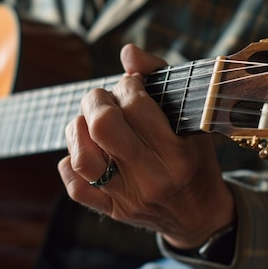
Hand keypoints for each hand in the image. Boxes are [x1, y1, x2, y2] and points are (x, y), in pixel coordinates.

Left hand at [58, 44, 234, 248]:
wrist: (198, 216)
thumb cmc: (196, 160)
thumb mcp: (191, 120)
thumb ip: (161, 80)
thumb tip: (128, 52)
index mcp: (177, 154)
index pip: (136, 105)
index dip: (128, 85)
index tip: (132, 86)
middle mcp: (152, 178)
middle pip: (102, 127)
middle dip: (95, 100)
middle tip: (103, 98)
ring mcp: (128, 198)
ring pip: (82, 157)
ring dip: (77, 128)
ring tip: (88, 121)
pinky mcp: (111, 211)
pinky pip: (75, 187)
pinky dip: (69, 163)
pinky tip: (84, 150)